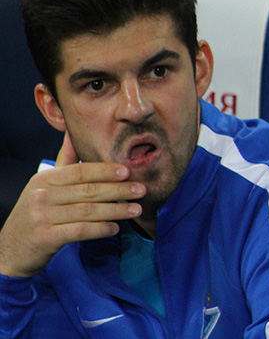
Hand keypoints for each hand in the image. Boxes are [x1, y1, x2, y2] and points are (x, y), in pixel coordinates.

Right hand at [0, 132, 145, 277]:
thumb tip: (73, 132)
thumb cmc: (36, 214)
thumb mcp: (45, 186)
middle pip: (88, 190)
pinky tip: (115, 228)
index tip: (128, 171)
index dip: (105, 171)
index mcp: (44, 180)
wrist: (10, 250)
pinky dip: (101, 229)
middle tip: (141, 190)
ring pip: (88, 211)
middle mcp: (41, 196)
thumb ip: (64, 162)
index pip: (80, 172)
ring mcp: (42, 217)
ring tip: (136, 209)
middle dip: (118, 190)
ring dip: (116, 210)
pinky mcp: (46, 237)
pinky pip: (80, 231)